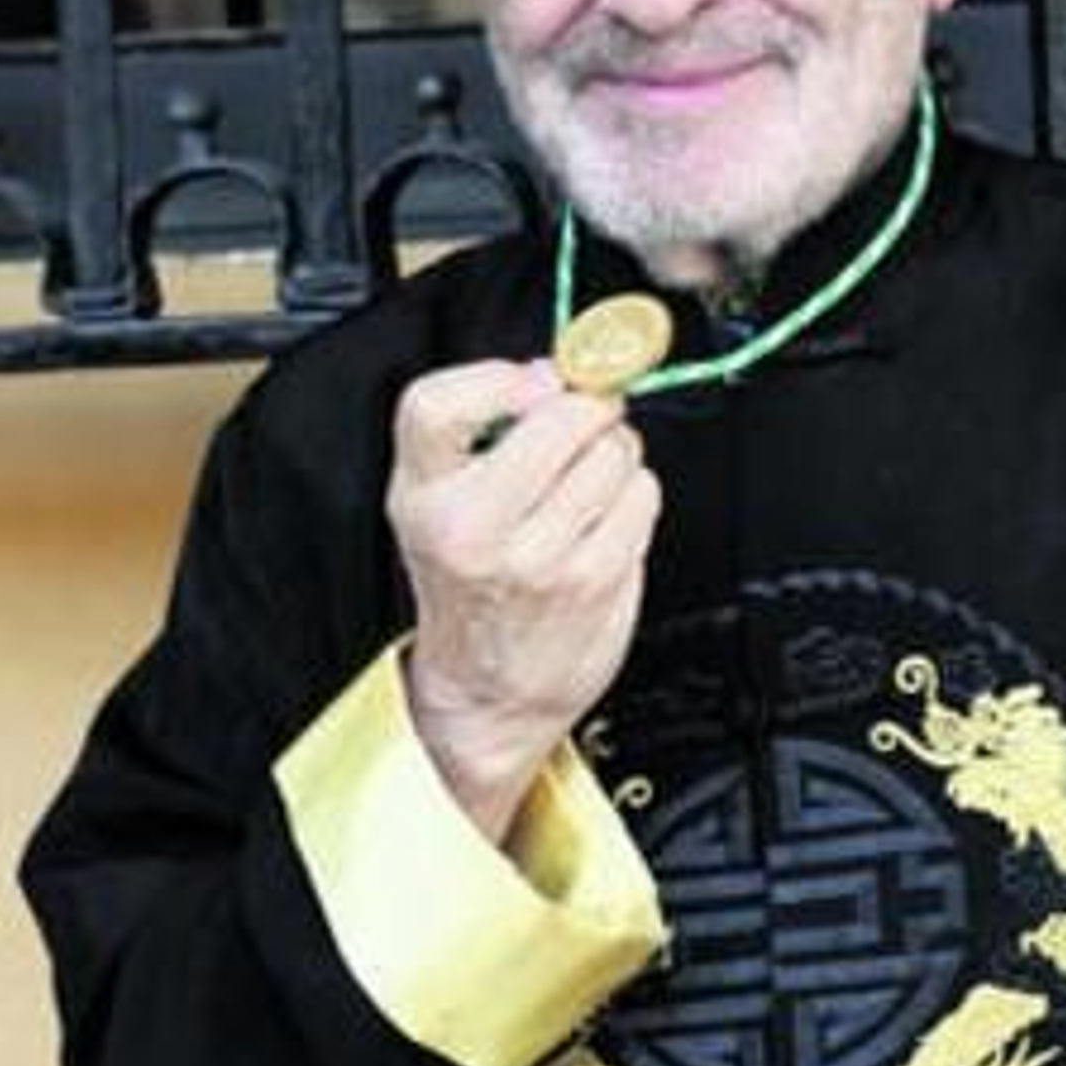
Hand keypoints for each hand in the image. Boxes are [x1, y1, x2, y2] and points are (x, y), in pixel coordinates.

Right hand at [385, 357, 661, 841]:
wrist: (488, 691)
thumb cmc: (469, 586)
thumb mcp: (436, 503)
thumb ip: (478, 430)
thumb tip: (554, 373)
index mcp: (423, 497)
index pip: (436, 405)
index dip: (498, 379)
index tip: (533, 384)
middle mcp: (473, 527)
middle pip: (559, 418)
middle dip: (586, 409)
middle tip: (582, 423)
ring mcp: (538, 557)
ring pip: (612, 453)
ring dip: (616, 453)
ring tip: (589, 480)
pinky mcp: (594, 579)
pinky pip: (642, 496)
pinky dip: (635, 496)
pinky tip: (605, 518)